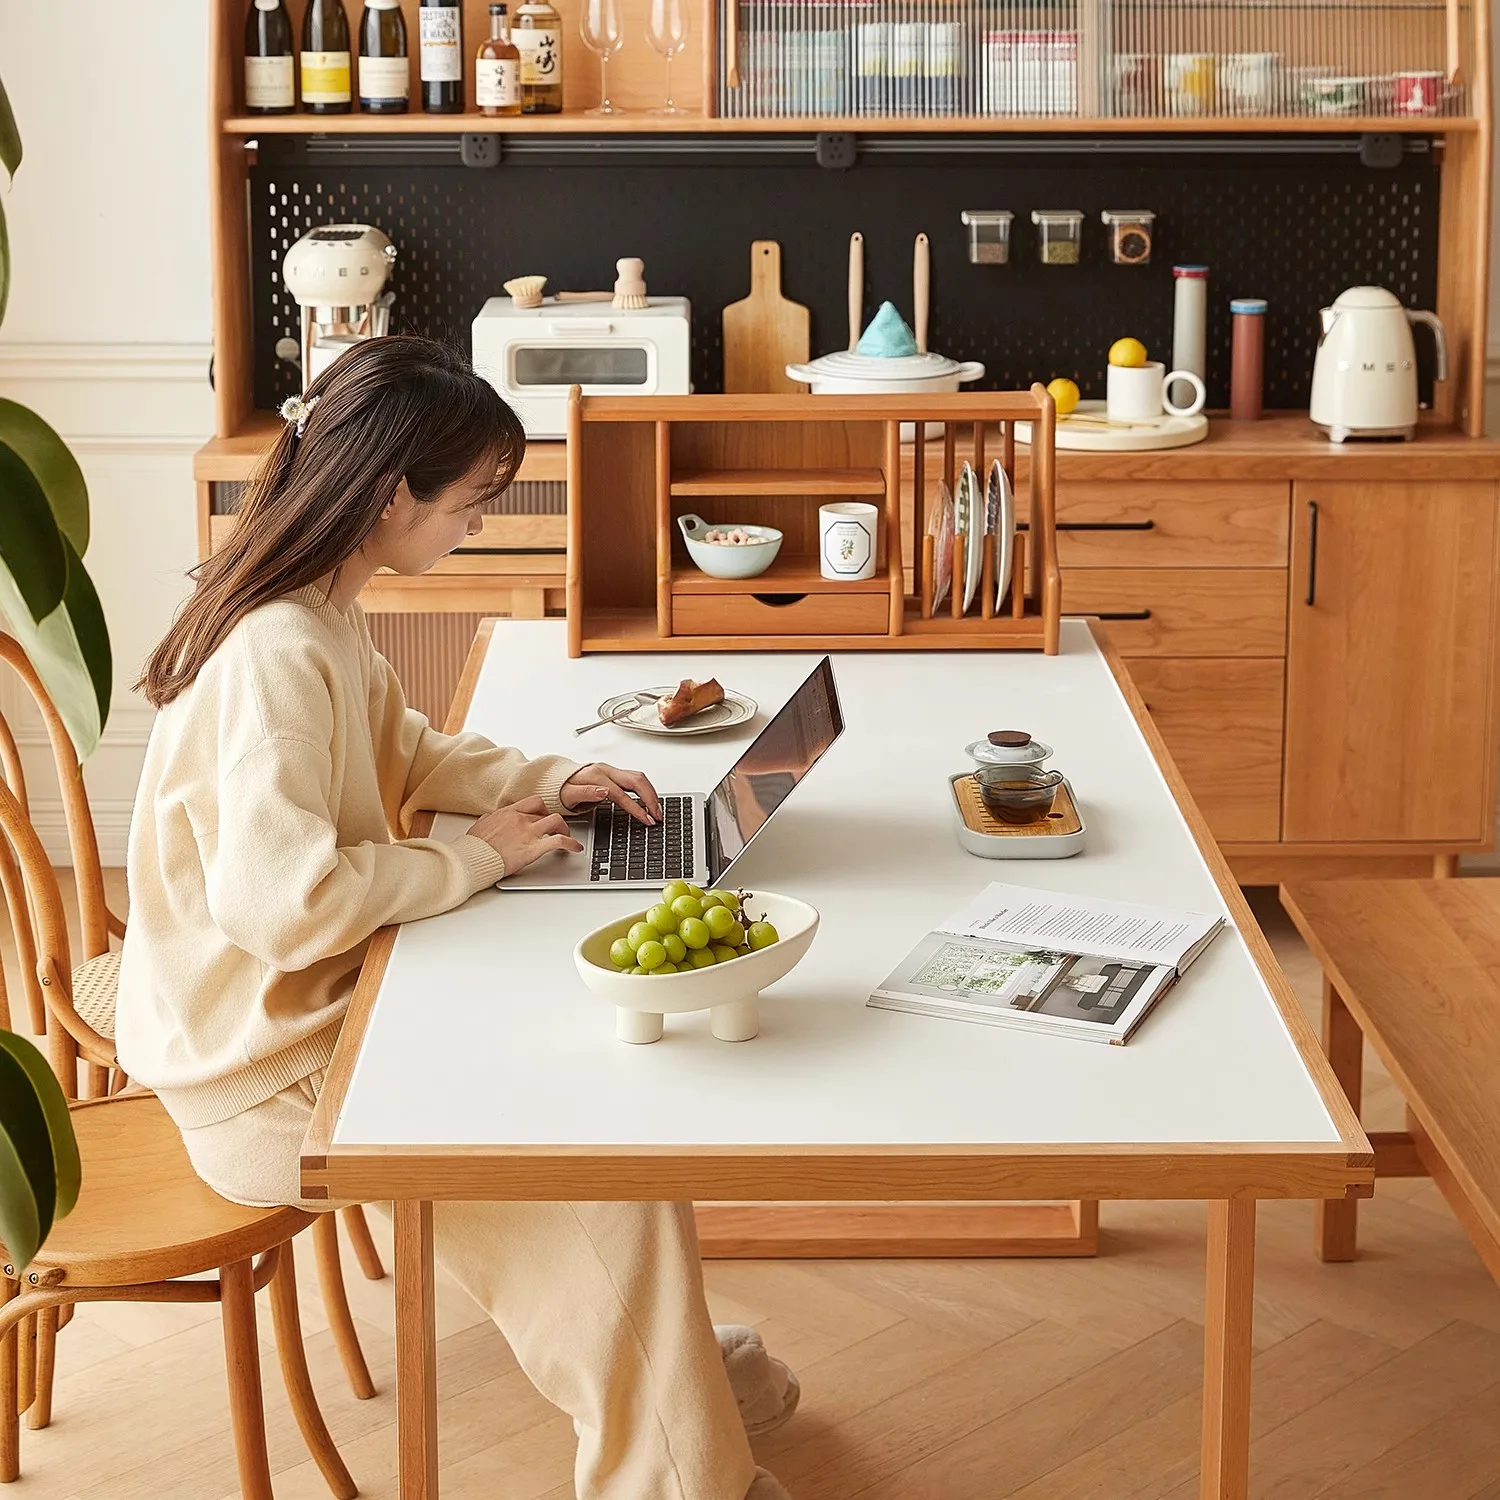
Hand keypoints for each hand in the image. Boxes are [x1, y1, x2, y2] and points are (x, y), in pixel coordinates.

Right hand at [468, 796, 582, 874]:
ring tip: (568, 838)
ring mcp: (528, 832)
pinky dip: (571, 844)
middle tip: (557, 829)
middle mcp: (520, 819)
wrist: (472, 859)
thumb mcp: (480, 826)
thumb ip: (489, 820)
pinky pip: (559, 841)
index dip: (543, 809)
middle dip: (554, 820)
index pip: (533, 802)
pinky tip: (576, 848)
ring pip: (556, 821)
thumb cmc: (474, 847)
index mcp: (508, 812)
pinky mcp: (533, 849)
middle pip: (546, 811)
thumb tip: (491, 819)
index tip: (545, 816)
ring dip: (565, 829)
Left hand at [561, 763, 661, 824]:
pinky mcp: (615, 773)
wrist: (559, 780)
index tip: (647, 819)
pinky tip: (650, 799)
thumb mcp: (568, 795)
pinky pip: (635, 778)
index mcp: (597, 776)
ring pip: (639, 777)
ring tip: (657, 809)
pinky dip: (646, 789)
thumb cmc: (563, 790)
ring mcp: (612, 771)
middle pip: (637, 781)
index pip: (622, 794)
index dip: (637, 808)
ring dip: (651, 793)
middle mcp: (607, 771)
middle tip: (658, 815)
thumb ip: (585, 793)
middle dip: (651, 798)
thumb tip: (603, 792)